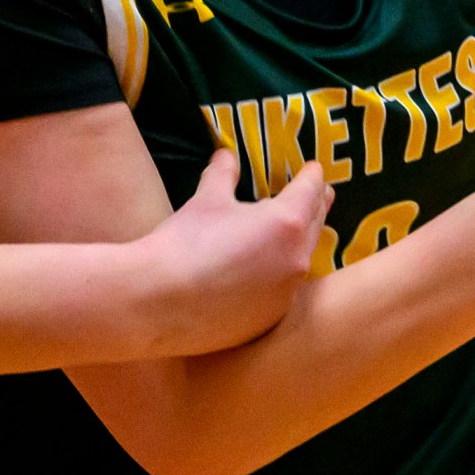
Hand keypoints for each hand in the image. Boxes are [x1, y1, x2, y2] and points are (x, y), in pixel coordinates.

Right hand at [137, 149, 332, 355]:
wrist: (158, 302)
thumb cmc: (187, 242)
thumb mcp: (207, 199)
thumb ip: (223, 173)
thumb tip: (227, 155)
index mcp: (287, 223)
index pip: (311, 190)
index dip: (313, 175)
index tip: (314, 168)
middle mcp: (297, 259)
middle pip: (316, 224)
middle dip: (315, 205)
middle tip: (315, 192)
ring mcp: (286, 294)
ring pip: (302, 258)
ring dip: (299, 240)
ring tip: (289, 230)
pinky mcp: (270, 319)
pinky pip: (285, 288)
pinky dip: (281, 272)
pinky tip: (264, 270)